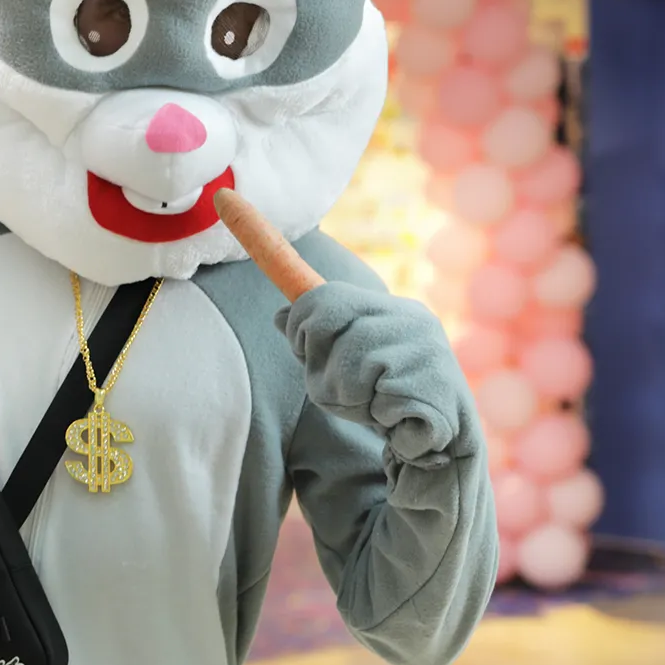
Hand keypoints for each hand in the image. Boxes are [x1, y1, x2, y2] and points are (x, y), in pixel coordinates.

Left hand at [213, 189, 473, 467]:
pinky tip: (403, 427)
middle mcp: (406, 318)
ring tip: (380, 412)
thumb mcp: (338, 378)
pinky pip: (373, 398)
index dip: (260, 240)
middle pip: (315, 319)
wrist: (444, 468)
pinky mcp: (438, 383)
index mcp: (380, 311)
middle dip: (320, 367)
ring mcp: (426, 348)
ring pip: (341, 366)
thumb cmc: (386, 415)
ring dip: (348, 401)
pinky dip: (379, 421)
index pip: (312, 283)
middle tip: (353, 394)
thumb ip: (317, 345)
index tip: (220, 196)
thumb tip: (287, 313)